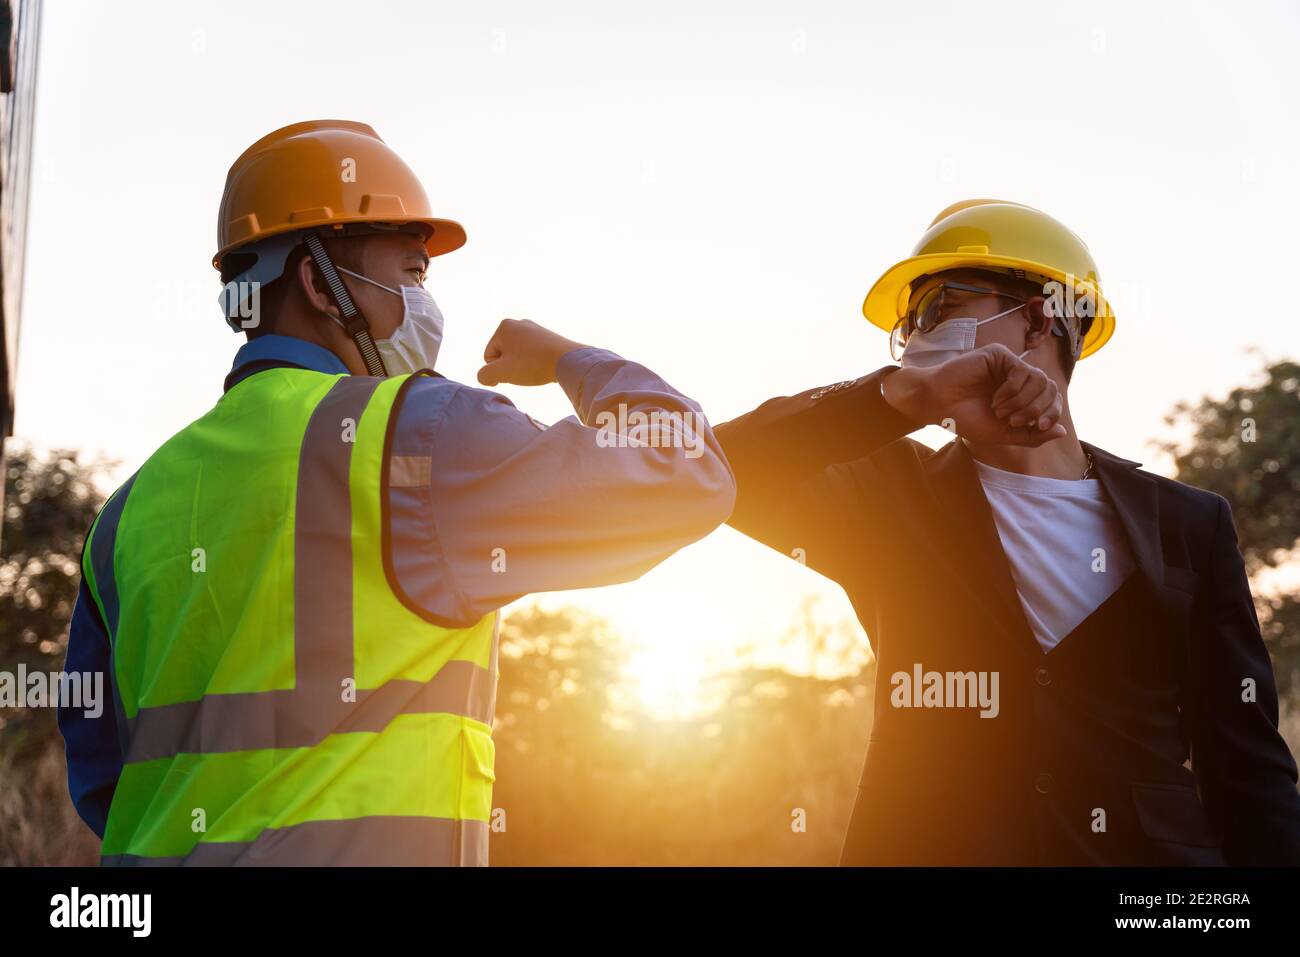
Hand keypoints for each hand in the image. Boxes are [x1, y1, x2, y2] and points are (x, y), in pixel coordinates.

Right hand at [477, 318, 589, 386]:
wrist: (568, 360)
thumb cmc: (532, 364)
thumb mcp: (500, 372)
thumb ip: (484, 375)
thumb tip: (486, 376)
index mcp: (503, 326)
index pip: (489, 356)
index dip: (498, 370)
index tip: (514, 371)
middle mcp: (518, 322)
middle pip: (503, 354)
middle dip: (510, 367)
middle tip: (525, 371)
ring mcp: (535, 328)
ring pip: (518, 355)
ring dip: (522, 366)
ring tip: (535, 369)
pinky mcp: (548, 336)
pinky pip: (532, 354)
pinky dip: (535, 363)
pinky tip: (543, 366)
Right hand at [881, 345, 1066, 446]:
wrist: (938, 406)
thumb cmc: (965, 419)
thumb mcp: (1003, 434)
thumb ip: (1032, 435)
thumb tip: (1062, 431)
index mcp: (1023, 396)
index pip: (1053, 399)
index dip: (1052, 413)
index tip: (1039, 426)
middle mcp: (1019, 379)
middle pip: (1050, 388)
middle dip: (1036, 409)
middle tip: (1013, 421)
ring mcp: (1009, 365)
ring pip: (1039, 379)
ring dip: (1022, 401)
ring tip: (1000, 410)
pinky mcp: (999, 355)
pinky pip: (1022, 370)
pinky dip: (1013, 389)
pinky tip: (996, 399)